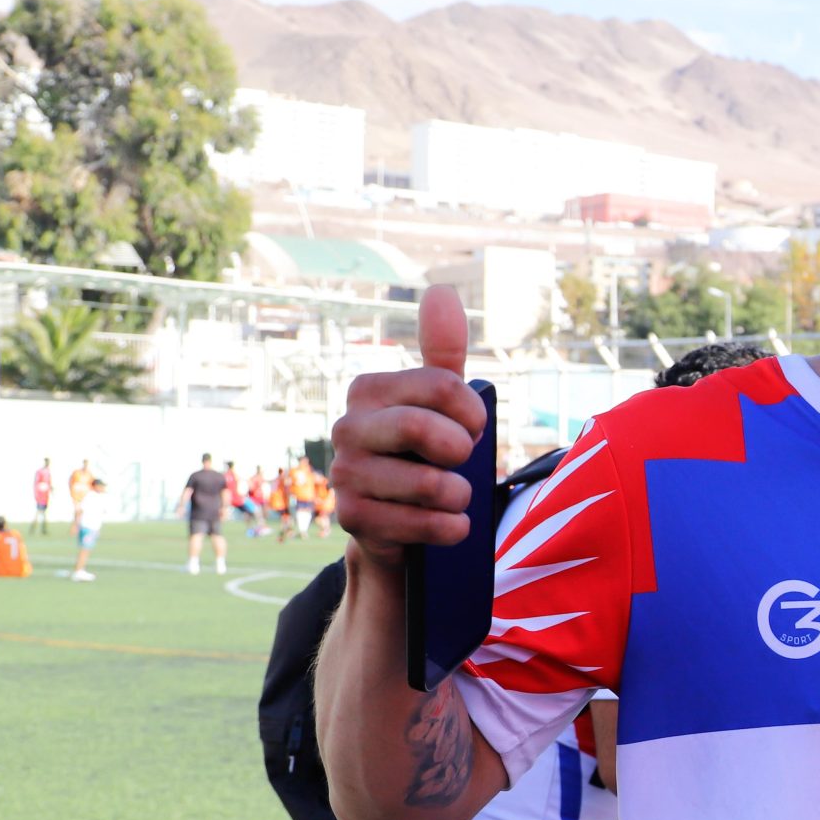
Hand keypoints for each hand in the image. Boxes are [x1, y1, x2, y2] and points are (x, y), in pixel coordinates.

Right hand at [328, 285, 485, 569]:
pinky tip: (452, 525)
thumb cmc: (425, 453)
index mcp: (368, 391)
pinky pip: (418, 524)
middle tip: (462, 461)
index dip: (472, 413)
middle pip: (422, 428)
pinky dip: (449, 528)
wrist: (400, 521)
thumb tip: (441, 292)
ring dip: (459, 495)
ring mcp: (344, 474)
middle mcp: (347, 428)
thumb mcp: (438, 403)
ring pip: (426, 483)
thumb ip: (442, 352)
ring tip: (456, 496)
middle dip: (461, 450)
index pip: (440, 386)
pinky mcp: (352, 519)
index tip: (475, 428)